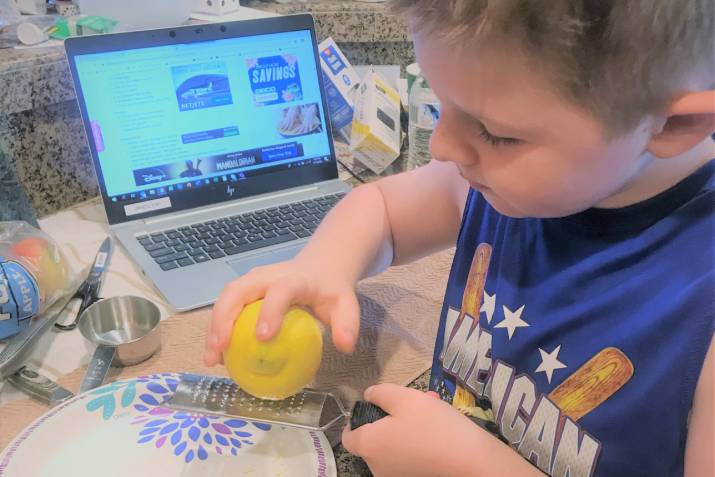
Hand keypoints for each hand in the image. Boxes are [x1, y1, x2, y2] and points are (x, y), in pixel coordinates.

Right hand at [203, 259, 359, 365]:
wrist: (321, 266)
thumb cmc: (331, 288)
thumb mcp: (346, 303)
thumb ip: (347, 324)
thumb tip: (345, 346)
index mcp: (295, 279)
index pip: (280, 291)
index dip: (269, 311)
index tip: (262, 337)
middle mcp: (268, 276)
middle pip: (238, 291)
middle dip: (224, 319)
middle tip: (219, 349)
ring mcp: (253, 280)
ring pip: (226, 298)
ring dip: (214, 326)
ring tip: (212, 358)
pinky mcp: (244, 289)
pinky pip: (226, 306)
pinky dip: (218, 329)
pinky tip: (218, 355)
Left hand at [342, 384, 482, 476]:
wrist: (469, 460)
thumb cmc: (432, 425)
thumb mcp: (404, 397)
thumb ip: (380, 393)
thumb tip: (368, 396)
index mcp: (368, 445)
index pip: (348, 437)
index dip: (356, 421)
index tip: (373, 408)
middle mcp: (377, 467)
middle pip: (373, 440)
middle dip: (390, 417)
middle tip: (413, 401)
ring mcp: (396, 476)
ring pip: (394, 445)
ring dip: (406, 426)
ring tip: (431, 408)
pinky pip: (408, 456)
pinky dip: (417, 442)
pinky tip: (438, 428)